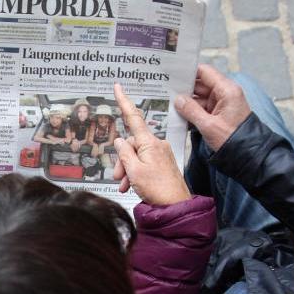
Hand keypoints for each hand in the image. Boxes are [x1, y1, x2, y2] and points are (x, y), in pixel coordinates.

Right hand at [111, 84, 190, 205]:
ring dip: (128, 169)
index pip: (133, 118)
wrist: (176, 206)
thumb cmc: (158, 189)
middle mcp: (157, 144)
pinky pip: (144, 162)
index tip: (118, 87)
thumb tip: (120, 140)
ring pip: (136, 155)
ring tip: (125, 185)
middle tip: (118, 177)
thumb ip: (124, 153)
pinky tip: (132, 185)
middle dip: (122, 160)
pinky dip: (136, 172)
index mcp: (149, 143)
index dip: (124, 102)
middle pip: (131, 144)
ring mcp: (161, 154)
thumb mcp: (134, 170)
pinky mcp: (163, 163)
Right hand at [174, 64, 252, 151]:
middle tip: (164, 91)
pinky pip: (202, 108)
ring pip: (199, 98)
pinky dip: (192, 112)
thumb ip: (191, 110)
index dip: (188, 72)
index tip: (172, 74)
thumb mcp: (209, 126)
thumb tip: (177, 100)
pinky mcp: (218, 114)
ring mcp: (221, 104)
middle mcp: (224, 94)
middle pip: (200, 85)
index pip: (205, 72)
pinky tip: (179, 116)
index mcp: (226, 90)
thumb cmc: (233, 140)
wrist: (247, 155)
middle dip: (184, 89)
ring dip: (186, 103)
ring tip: (168, 105)